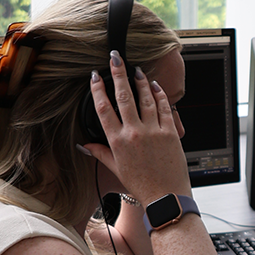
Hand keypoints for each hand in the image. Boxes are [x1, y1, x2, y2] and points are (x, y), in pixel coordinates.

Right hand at [80, 51, 189, 203]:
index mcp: (118, 142)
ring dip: (140, 81)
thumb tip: (84, 145)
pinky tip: (155, 85)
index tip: (95, 77)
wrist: (166, 196)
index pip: (103, 109)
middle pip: (123, 97)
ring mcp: (153, 131)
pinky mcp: (170, 132)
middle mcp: (134, 133)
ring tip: (136, 69)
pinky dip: (160, 94)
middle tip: (115, 58)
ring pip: (145, 98)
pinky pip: (164, 108)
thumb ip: (100, 153)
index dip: (98, 90)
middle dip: (118, 74)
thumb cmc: (141, 184)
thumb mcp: (116, 169)